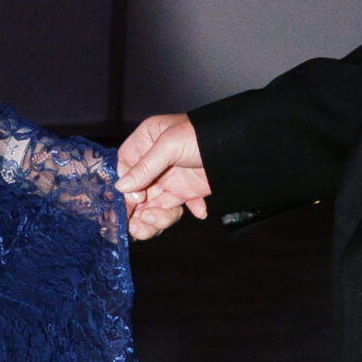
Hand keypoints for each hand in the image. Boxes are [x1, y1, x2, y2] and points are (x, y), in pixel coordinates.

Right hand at [116, 112, 210, 241]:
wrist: (240, 146)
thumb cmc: (204, 134)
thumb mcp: (170, 145)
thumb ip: (145, 167)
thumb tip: (121, 187)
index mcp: (147, 141)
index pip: (124, 166)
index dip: (126, 185)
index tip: (135, 198)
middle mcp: (155, 162)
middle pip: (136, 192)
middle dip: (137, 210)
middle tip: (138, 226)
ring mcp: (170, 178)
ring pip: (153, 205)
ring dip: (156, 217)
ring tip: (163, 219)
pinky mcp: (186, 191)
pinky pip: (175, 209)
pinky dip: (185, 212)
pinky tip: (198, 210)